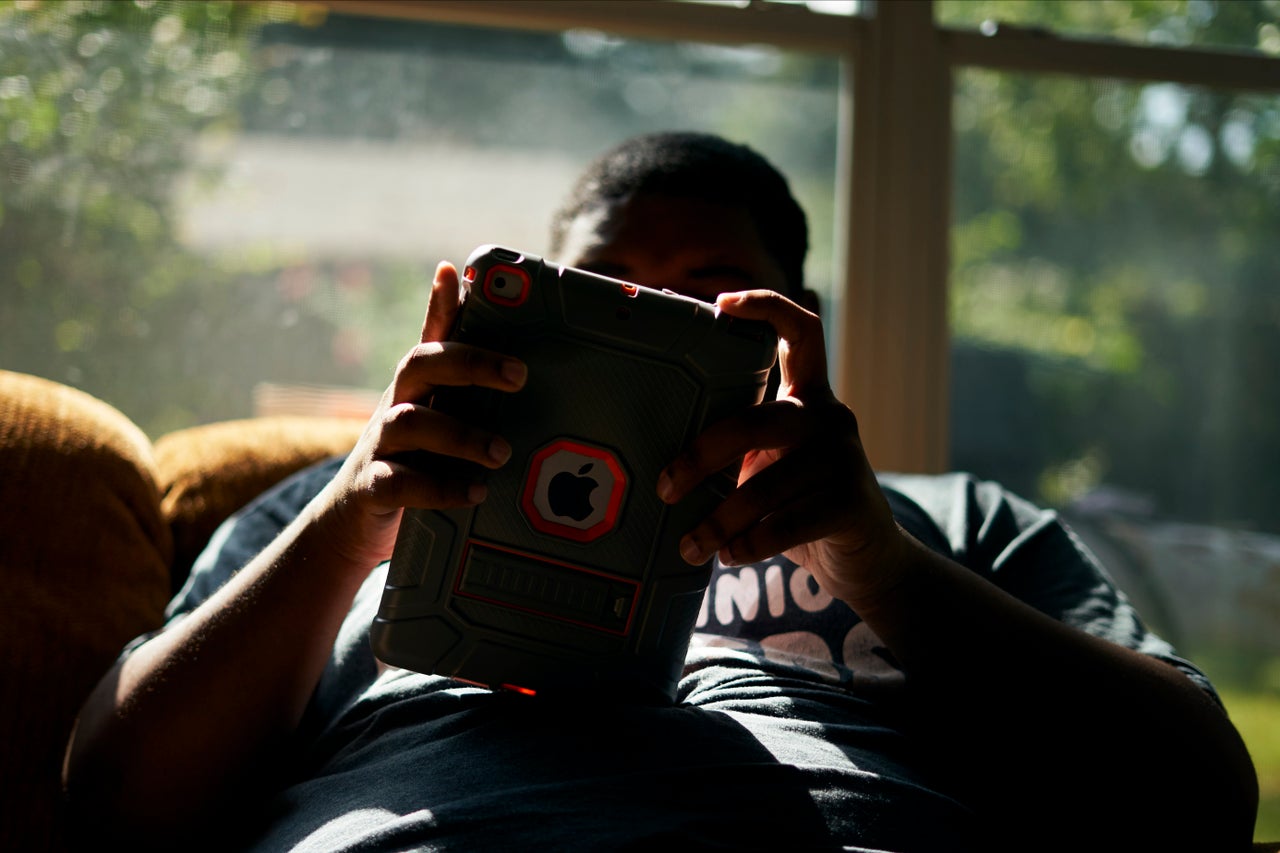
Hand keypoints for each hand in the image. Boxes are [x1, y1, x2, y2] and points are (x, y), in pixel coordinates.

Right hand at [316, 261, 527, 569]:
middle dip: (470, 363)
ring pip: (409, 423)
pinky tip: (475, 492)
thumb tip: (472, 301)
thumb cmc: (409, 456)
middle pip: (420, 365)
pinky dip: (439, 488)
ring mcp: (379, 445)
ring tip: (500, 451)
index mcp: (417, 386)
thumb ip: (457, 366)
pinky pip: (398, 482)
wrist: (354, 520)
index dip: (445, 305)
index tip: (464, 276)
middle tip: (519, 375)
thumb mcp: (435, 411)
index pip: (433, 337)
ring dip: (460, 434)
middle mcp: (395, 405)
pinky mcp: (372, 488)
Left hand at [656, 289, 905, 605]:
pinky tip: (729, 555)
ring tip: (690, 545)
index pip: (801, 332)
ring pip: (767, 486)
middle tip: (666, 487)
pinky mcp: (852, 503)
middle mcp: (830, 418)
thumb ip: (738, 450)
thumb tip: (659, 465)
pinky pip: (788, 522)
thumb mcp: (771, 465)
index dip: (766, 308)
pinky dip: (750, 543)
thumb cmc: (799, 505)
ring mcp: (846, 458)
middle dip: (702, 456)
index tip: (722, 303)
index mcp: (808, 397)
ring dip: (719, 520)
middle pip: (757, 422)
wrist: (866, 557)